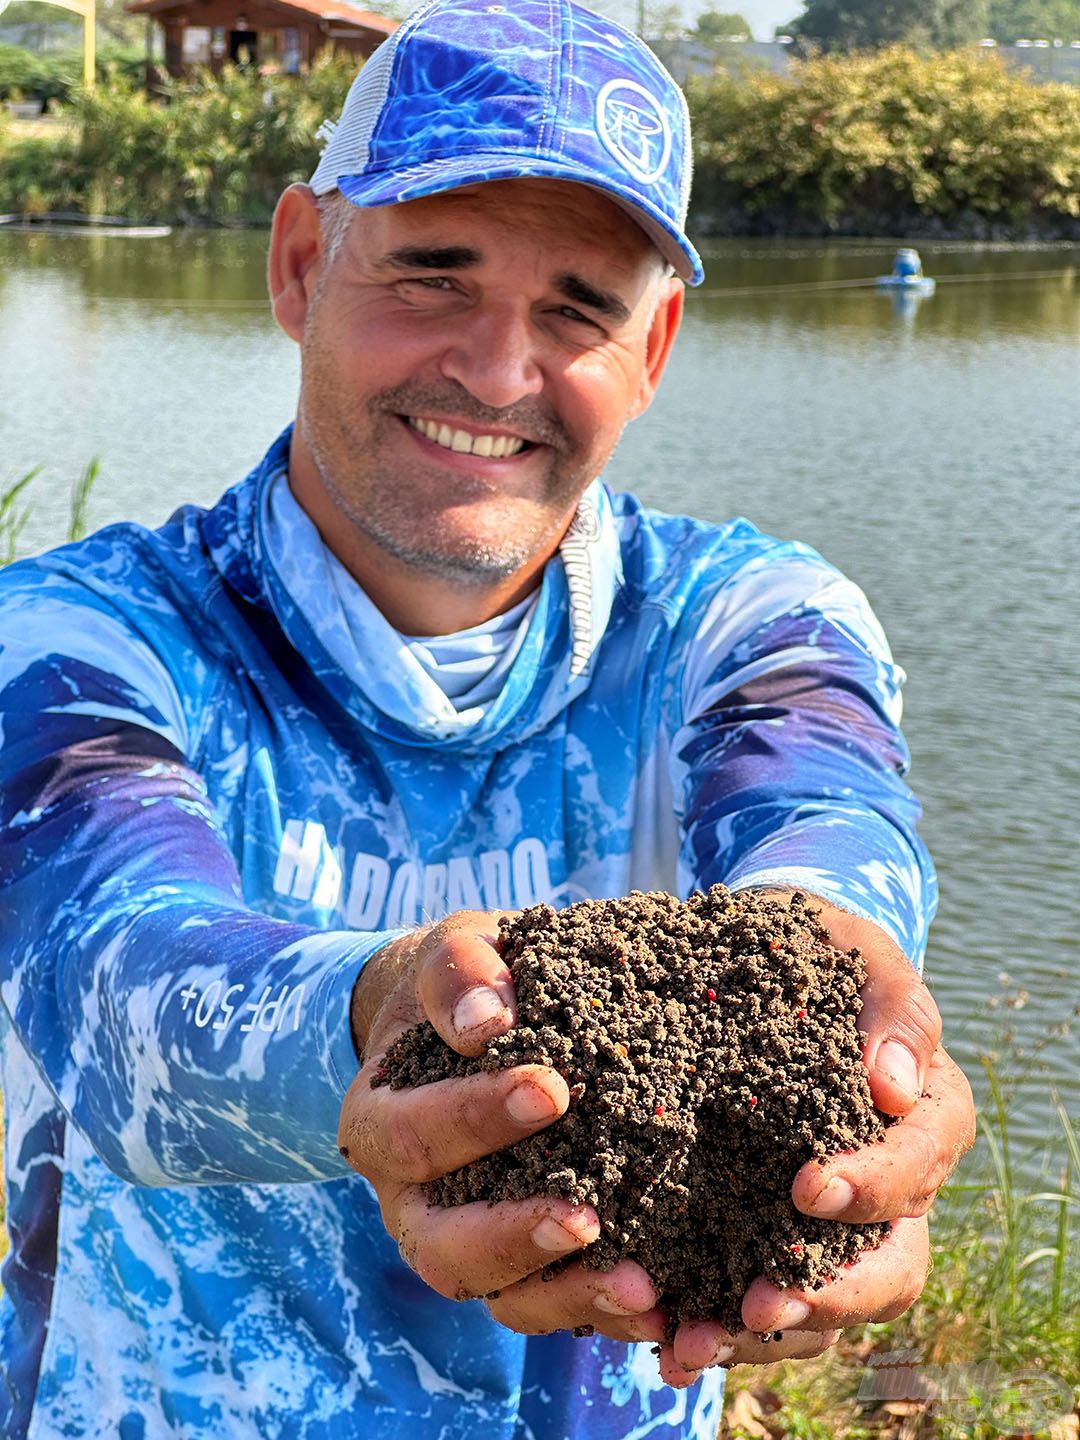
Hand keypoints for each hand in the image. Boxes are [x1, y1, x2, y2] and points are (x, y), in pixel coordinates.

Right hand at [337, 913, 667, 1346]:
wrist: (476, 1020)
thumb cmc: (468, 982)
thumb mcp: (452, 953)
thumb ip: (460, 972)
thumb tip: (487, 1024)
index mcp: (380, 1123)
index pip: (415, 1136)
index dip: (475, 1119)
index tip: (552, 1089)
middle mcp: (412, 1201)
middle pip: (443, 1247)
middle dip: (515, 1235)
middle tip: (588, 1218)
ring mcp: (467, 1242)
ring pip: (500, 1299)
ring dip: (570, 1296)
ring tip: (642, 1289)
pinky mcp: (526, 1266)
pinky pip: (556, 1307)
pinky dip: (606, 1311)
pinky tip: (669, 1306)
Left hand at [657, 893, 975, 1386]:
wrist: (764, 957)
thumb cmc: (821, 948)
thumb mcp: (860, 952)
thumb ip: (891, 1005)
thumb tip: (896, 1084)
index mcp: (926, 1115)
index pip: (918, 1165)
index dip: (872, 1187)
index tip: (807, 1188)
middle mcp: (893, 1182)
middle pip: (891, 1266)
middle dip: (829, 1295)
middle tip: (761, 1303)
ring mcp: (838, 1219)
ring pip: (827, 1304)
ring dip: (766, 1333)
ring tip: (694, 1342)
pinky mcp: (772, 1231)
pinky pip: (765, 1296)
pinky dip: (720, 1322)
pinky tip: (662, 1332)